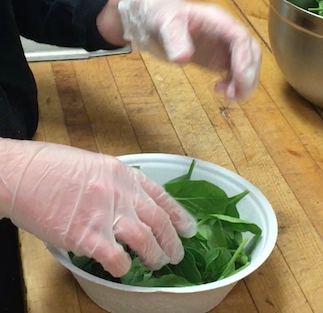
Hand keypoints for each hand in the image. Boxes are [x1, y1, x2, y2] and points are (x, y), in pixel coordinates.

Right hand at [0, 139, 196, 277]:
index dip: (180, 215)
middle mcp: (120, 193)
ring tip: (158, 265)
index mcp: (123, 174)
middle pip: (159, 221)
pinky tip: (123, 269)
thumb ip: (117, 184)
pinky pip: (115, 257)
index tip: (189, 229)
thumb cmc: (51, 167)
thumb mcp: (94, 165)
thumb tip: (130, 204)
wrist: (20, 174)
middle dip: (172, 241)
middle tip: (176, 254)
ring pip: (145, 240)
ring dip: (155, 255)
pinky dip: (123, 266)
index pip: (162, 196)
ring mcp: (104, 214)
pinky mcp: (85, 235)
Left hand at [117, 0, 261, 100]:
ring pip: (248, 64)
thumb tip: (183, 59)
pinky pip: (236, 72)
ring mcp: (224, 47)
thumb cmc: (159, 14)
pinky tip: (219, 90)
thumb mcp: (164, 22)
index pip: (240, 38)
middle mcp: (226, 33)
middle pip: (251, 52)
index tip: (238, 79)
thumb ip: (174, 38)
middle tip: (235, 94)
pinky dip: (234, 85)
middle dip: (249, 74)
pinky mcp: (219, 59)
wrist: (151, 20)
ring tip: (227, 96)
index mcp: (217, 20)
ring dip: (244, 83)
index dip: (244, 59)